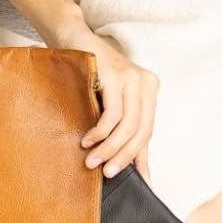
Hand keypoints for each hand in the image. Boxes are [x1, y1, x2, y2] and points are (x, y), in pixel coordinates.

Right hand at [58, 26, 156, 182]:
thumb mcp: (111, 103)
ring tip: (92, 161)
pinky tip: (88, 140)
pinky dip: (101, 131)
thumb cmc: (90, 75)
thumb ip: (125, 132)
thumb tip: (138, 170)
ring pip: (127, 124)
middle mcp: (145, 83)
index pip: (147, 132)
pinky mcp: (114, 74)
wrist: (72, 39)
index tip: (138, 183)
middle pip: (140, 130)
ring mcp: (131, 77)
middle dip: (123, 156)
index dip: (140, 158)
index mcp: (149, 91)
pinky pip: (112, 112)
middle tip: (107, 173)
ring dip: (109, 147)